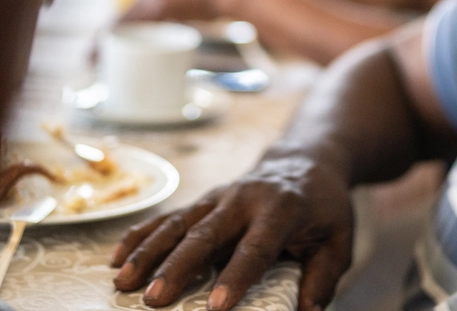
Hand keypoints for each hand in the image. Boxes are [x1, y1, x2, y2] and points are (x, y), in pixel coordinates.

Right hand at [110, 150, 353, 310]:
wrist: (306, 160)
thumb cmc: (324, 208)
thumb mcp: (339, 240)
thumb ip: (322, 277)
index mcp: (282, 209)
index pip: (256, 247)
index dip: (235, 277)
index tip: (215, 307)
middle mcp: (244, 199)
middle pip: (206, 234)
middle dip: (177, 267)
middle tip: (154, 299)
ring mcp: (219, 196)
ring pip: (178, 223)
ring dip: (148, 251)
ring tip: (122, 280)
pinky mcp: (203, 200)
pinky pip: (168, 217)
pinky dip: (141, 235)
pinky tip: (117, 256)